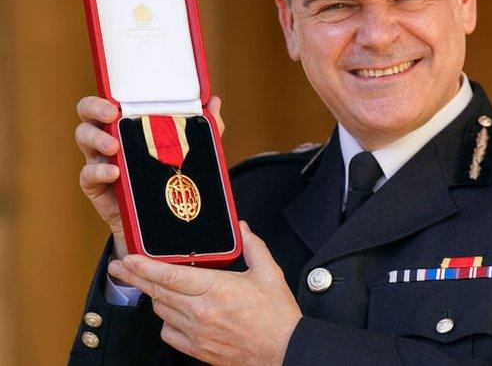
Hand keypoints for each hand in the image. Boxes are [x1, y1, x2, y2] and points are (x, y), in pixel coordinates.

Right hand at [75, 96, 225, 259]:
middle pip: (88, 116)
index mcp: (128, 125)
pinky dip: (99, 172)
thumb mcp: (188, 149)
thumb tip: (214, 102)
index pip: (108, 103)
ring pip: (84, 140)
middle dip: (94, 110)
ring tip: (114, 147)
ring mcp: (99, 161)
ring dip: (97, 139)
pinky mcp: (95, 185)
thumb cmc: (169, 173)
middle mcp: (108, 138)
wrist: (160, 217)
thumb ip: (202, 127)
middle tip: (112, 115)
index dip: (104, 99)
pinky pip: (88, 175)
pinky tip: (115, 173)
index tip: (117, 104)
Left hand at [107, 221, 300, 364]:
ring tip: (153, 286)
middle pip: (157, 292)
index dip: (144, 266)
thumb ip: (253, 246)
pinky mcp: (197, 349)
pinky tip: (173, 312)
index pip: (169, 275)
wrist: (284, 349)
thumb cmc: (277, 316)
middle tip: (121, 268)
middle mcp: (201, 311)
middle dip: (136, 277)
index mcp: (217, 289)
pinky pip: (168, 333)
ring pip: (161, 311)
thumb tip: (242, 229)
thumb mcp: (270, 273)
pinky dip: (166, 320)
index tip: (129, 258)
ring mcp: (196, 332)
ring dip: (154, 296)